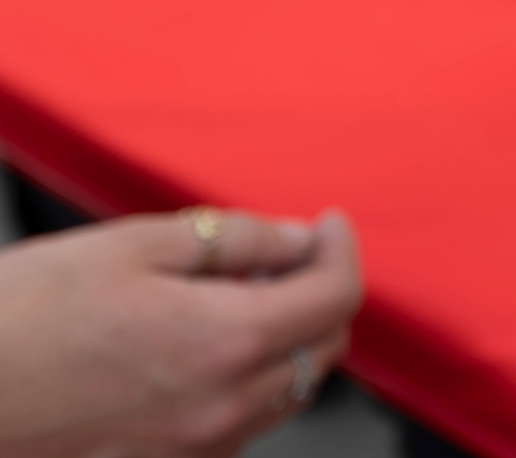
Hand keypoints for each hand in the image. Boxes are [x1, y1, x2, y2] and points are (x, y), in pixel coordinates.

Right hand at [0, 209, 362, 457]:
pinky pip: (242, 420)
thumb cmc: (22, 312)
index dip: (340, 250)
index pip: (335, 297)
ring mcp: (196, 447)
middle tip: (283, 252)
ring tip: (240, 291)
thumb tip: (298, 240)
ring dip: (287, 336)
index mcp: (227, 342)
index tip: (327, 224)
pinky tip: (206, 341)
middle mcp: (225, 406)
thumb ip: (236, 242)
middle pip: (323, 346)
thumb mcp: (134, 247)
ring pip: (287, 388)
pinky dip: (249, 375)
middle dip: (319, 291)